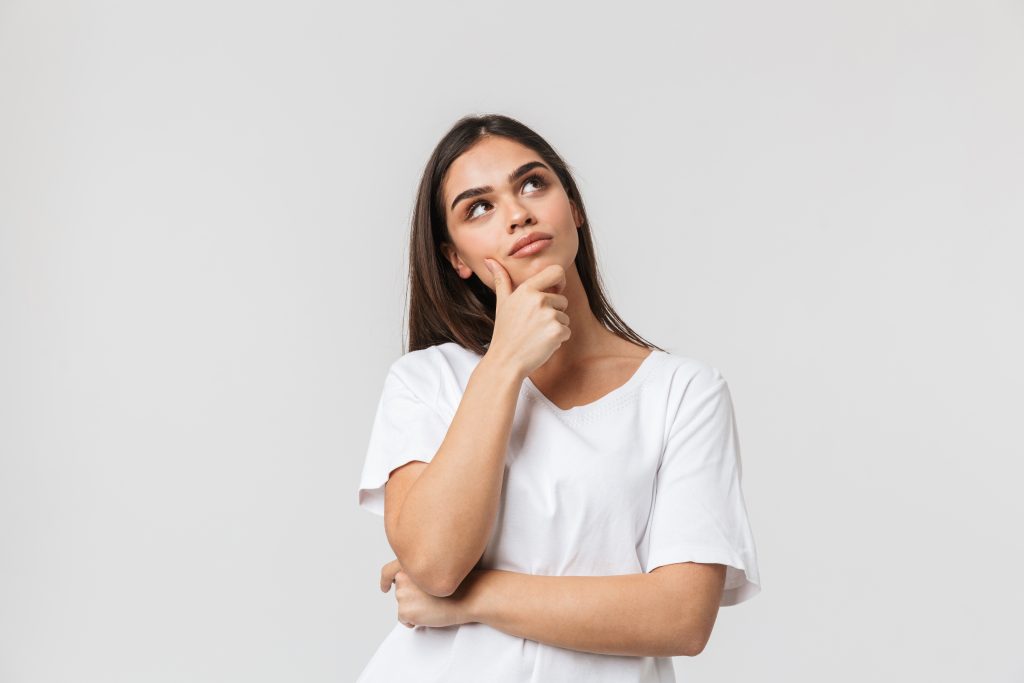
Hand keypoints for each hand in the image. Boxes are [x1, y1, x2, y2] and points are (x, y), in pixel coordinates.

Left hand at [380, 558, 472, 628]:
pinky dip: (413, 621)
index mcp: (409, 563)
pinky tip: (428, 615)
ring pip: (402, 605)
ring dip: (414, 609)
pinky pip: (404, 619)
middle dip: (411, 597)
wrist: (468, 595)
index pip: (389, 571)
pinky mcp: (404, 610)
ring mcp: (402, 593)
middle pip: (399, 591)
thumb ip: (420, 572)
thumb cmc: (458, 582)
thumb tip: (409, 583)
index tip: (385, 586)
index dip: (386, 580)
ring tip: (432, 605)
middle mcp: (402, 576)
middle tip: (429, 599)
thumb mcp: (436, 568)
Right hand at [483, 258, 569, 377]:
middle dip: (553, 312)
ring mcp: (548, 315)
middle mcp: (539, 299)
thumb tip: (490, 260)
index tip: (553, 292)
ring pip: (565, 317)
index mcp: (526, 289)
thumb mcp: (502, 303)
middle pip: (562, 300)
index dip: (559, 281)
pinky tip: (541, 343)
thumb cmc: (505, 332)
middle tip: (534, 325)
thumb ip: (501, 280)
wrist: (506, 361)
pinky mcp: (557, 331)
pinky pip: (567, 331)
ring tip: (536, 335)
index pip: (556, 271)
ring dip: (555, 327)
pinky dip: (558, 339)